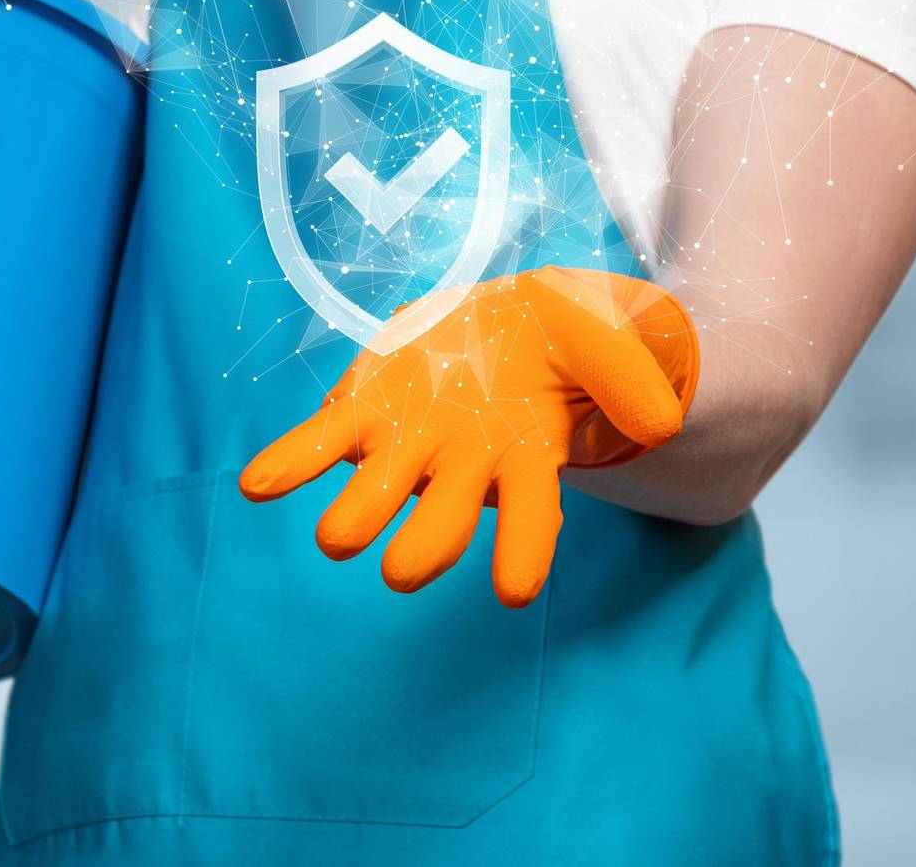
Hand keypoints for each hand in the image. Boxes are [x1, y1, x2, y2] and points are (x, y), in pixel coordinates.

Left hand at [238, 267, 699, 606]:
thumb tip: (659, 421)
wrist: (512, 322)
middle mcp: (462, 467)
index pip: (531, 515)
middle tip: (399, 570)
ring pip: (381, 492)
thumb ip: (629, 375)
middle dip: (422, 545)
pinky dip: (289, 464)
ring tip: (335, 537)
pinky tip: (256, 484)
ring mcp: (409, 444)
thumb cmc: (565, 342)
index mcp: (526, 457)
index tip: (515, 593)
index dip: (522, 551)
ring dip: (357, 515)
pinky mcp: (365, 412)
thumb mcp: (606, 338)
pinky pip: (323, 442)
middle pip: (443, 518)